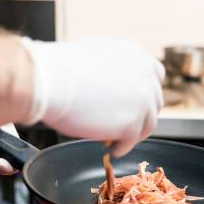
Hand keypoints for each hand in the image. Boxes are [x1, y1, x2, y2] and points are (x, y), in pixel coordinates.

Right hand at [21, 38, 164, 156]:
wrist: (48, 81)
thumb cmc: (60, 70)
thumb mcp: (97, 59)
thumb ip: (115, 73)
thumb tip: (115, 93)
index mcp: (136, 55)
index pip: (155, 76)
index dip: (145, 93)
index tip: (136, 105)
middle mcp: (144, 74)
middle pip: (154, 103)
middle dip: (140, 116)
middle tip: (124, 127)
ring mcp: (142, 99)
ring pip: (147, 124)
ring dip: (133, 134)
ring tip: (116, 140)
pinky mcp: (132, 122)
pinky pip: (131, 141)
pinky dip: (122, 147)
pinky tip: (111, 148)